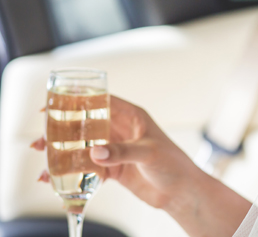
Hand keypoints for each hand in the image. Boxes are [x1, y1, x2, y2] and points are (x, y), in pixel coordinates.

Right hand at [32, 95, 251, 236]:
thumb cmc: (173, 165)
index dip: (77, 102)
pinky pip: (88, 168)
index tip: (53, 107)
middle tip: (40, 138)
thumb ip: (122, 152)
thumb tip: (95, 152)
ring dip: (63, 152)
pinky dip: (72, 173)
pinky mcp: (113, 169)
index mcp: (133, 117)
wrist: (181, 192)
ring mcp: (116, 150)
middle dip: (63, 130)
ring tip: (42, 159)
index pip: (102, 102)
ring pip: (84, 147)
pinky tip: (55, 180)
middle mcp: (122, 131)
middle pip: (87, 125)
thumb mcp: (149, 154)